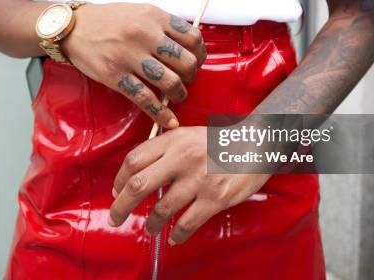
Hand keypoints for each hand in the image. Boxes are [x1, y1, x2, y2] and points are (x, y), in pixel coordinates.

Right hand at [62, 3, 205, 128]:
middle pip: (186, 62)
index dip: (200, 54)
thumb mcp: (139, 12)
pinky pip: (145, 99)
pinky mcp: (115, 76)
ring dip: (179, 94)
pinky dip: (160, 113)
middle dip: (191, 75)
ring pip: (170, 81)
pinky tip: (169, 121)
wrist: (73, 27)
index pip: (193, 37)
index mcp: (154, 16)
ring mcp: (129, 56)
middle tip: (186, 80)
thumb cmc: (109, 20)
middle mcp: (145, 34)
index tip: (196, 62)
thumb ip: (163, 26)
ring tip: (177, 96)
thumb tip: (189, 47)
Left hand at [108, 126, 270, 244]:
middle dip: (121, 205)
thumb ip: (164, 149)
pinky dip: (177, 235)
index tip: (116, 191)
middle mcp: (183, 158)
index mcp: (174, 140)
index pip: (134, 159)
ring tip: (150, 228)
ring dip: (151, 223)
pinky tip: (174, 238)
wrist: (257, 143)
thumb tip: (135, 175)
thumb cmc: (217, 142)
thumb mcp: (187, 135)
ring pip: (162, 208)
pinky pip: (188, 223)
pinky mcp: (215, 198)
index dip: (120, 179)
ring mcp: (199, 179)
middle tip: (116, 217)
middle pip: (139, 184)